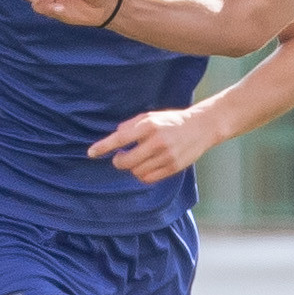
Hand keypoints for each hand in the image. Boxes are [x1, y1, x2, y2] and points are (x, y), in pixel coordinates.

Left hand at [90, 107, 221, 183]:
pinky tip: (146, 166)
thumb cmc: (172, 121)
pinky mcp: (173, 167)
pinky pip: (149, 178)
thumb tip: (115, 136)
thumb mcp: (151, 116)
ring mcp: (166, 156)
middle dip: (119, 161)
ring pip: (136, 172)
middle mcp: (157, 141)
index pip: (120, 138)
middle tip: (120, 157)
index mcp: (149, 125)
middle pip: (126, 161)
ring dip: (132, 168)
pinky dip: (143, 175)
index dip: (104, 147)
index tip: (91, 153)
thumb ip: (131, 125)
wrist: (202, 127)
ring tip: (139, 159)